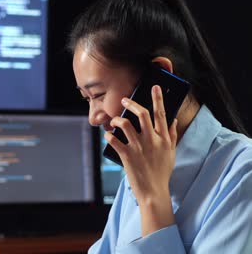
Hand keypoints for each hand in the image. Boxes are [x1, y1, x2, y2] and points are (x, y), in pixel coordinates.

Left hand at [104, 85, 177, 235]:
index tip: (154, 87)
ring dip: (117, 120)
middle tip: (124, 100)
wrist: (154, 192)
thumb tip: (172, 120)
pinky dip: (109, 136)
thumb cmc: (162, 172)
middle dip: (132, 104)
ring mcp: (139, 148)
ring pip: (126, 125)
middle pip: (143, 114)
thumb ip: (172, 135)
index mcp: (164, 139)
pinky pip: (114, 140)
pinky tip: (107, 135)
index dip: (158, 99)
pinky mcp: (127, 156)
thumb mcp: (171, 153)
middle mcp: (152, 140)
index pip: (161, 114)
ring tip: (114, 121)